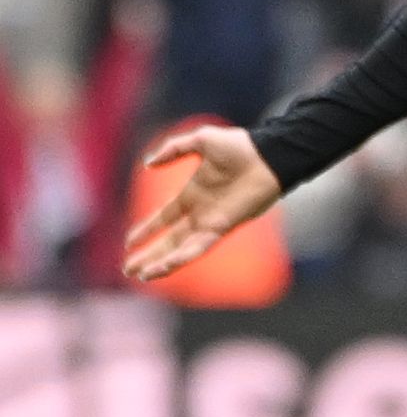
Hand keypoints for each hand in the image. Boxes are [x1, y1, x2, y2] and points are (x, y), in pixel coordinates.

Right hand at [123, 125, 280, 282]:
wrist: (267, 154)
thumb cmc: (241, 146)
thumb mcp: (201, 140)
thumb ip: (173, 149)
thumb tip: (148, 164)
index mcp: (193, 194)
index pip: (165, 218)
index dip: (147, 230)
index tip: (129, 243)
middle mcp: (201, 212)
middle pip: (169, 239)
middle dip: (149, 255)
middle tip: (129, 270)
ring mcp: (212, 221)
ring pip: (181, 249)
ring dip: (161, 263)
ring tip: (142, 276)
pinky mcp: (223, 226)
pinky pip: (200, 247)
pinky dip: (183, 258)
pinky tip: (166, 267)